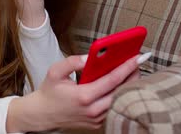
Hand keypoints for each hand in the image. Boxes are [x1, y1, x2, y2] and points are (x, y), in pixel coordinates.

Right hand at [6, 54, 140, 132]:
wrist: (42, 115)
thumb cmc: (49, 93)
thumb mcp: (55, 72)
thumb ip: (72, 61)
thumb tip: (90, 56)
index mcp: (84, 96)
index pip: (112, 80)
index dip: (127, 67)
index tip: (137, 57)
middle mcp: (93, 109)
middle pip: (122, 91)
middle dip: (133, 75)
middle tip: (139, 62)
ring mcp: (96, 118)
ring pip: (120, 100)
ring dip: (128, 86)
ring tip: (133, 71)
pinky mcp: (97, 123)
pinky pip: (113, 107)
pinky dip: (120, 95)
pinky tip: (122, 84)